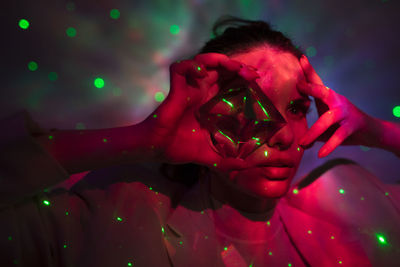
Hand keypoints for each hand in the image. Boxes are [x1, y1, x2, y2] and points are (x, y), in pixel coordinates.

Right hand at [140, 53, 258, 170]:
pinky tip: (202, 73)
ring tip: (235, 67)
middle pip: (219, 68)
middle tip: (251, 74)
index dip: (240, 76)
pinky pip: (180, 68)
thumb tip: (244, 167)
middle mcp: (198, 91)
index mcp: (207, 103)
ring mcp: (186, 88)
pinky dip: (191, 66)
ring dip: (220, 60)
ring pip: (203, 61)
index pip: (226, 81)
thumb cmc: (177, 149)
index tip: (255, 79)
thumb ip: (226, 161)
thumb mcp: (208, 156)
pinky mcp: (175, 89)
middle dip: (236, 66)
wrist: (156, 150)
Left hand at [298, 55, 377, 157]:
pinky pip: (339, 136)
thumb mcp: (326, 123)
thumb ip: (313, 128)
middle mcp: (337, 101)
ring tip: (303, 143)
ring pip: (327, 119)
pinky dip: (329, 146)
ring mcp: (345, 112)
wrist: (372, 132)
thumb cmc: (343, 125)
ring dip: (313, 132)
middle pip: (323, 91)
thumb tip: (300, 140)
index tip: (301, 58)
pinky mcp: (352, 126)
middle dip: (311, 87)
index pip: (317, 82)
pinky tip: (321, 153)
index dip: (309, 71)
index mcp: (329, 98)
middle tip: (299, 85)